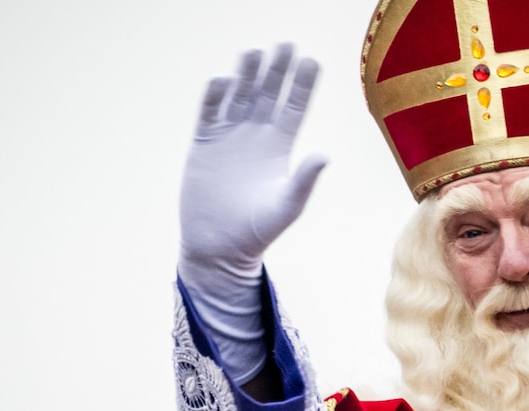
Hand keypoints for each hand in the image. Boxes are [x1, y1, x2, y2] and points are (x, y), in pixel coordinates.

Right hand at [177, 44, 325, 382]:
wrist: (219, 247)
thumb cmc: (258, 231)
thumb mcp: (286, 205)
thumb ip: (304, 179)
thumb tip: (325, 154)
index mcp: (280, 148)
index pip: (294, 107)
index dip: (302, 84)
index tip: (311, 60)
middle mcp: (255, 137)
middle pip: (268, 94)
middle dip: (276, 70)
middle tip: (286, 44)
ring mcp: (228, 138)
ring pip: (238, 97)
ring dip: (246, 75)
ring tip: (254, 51)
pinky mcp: (202, 145)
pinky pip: (208, 114)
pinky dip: (214, 97)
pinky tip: (221, 79)